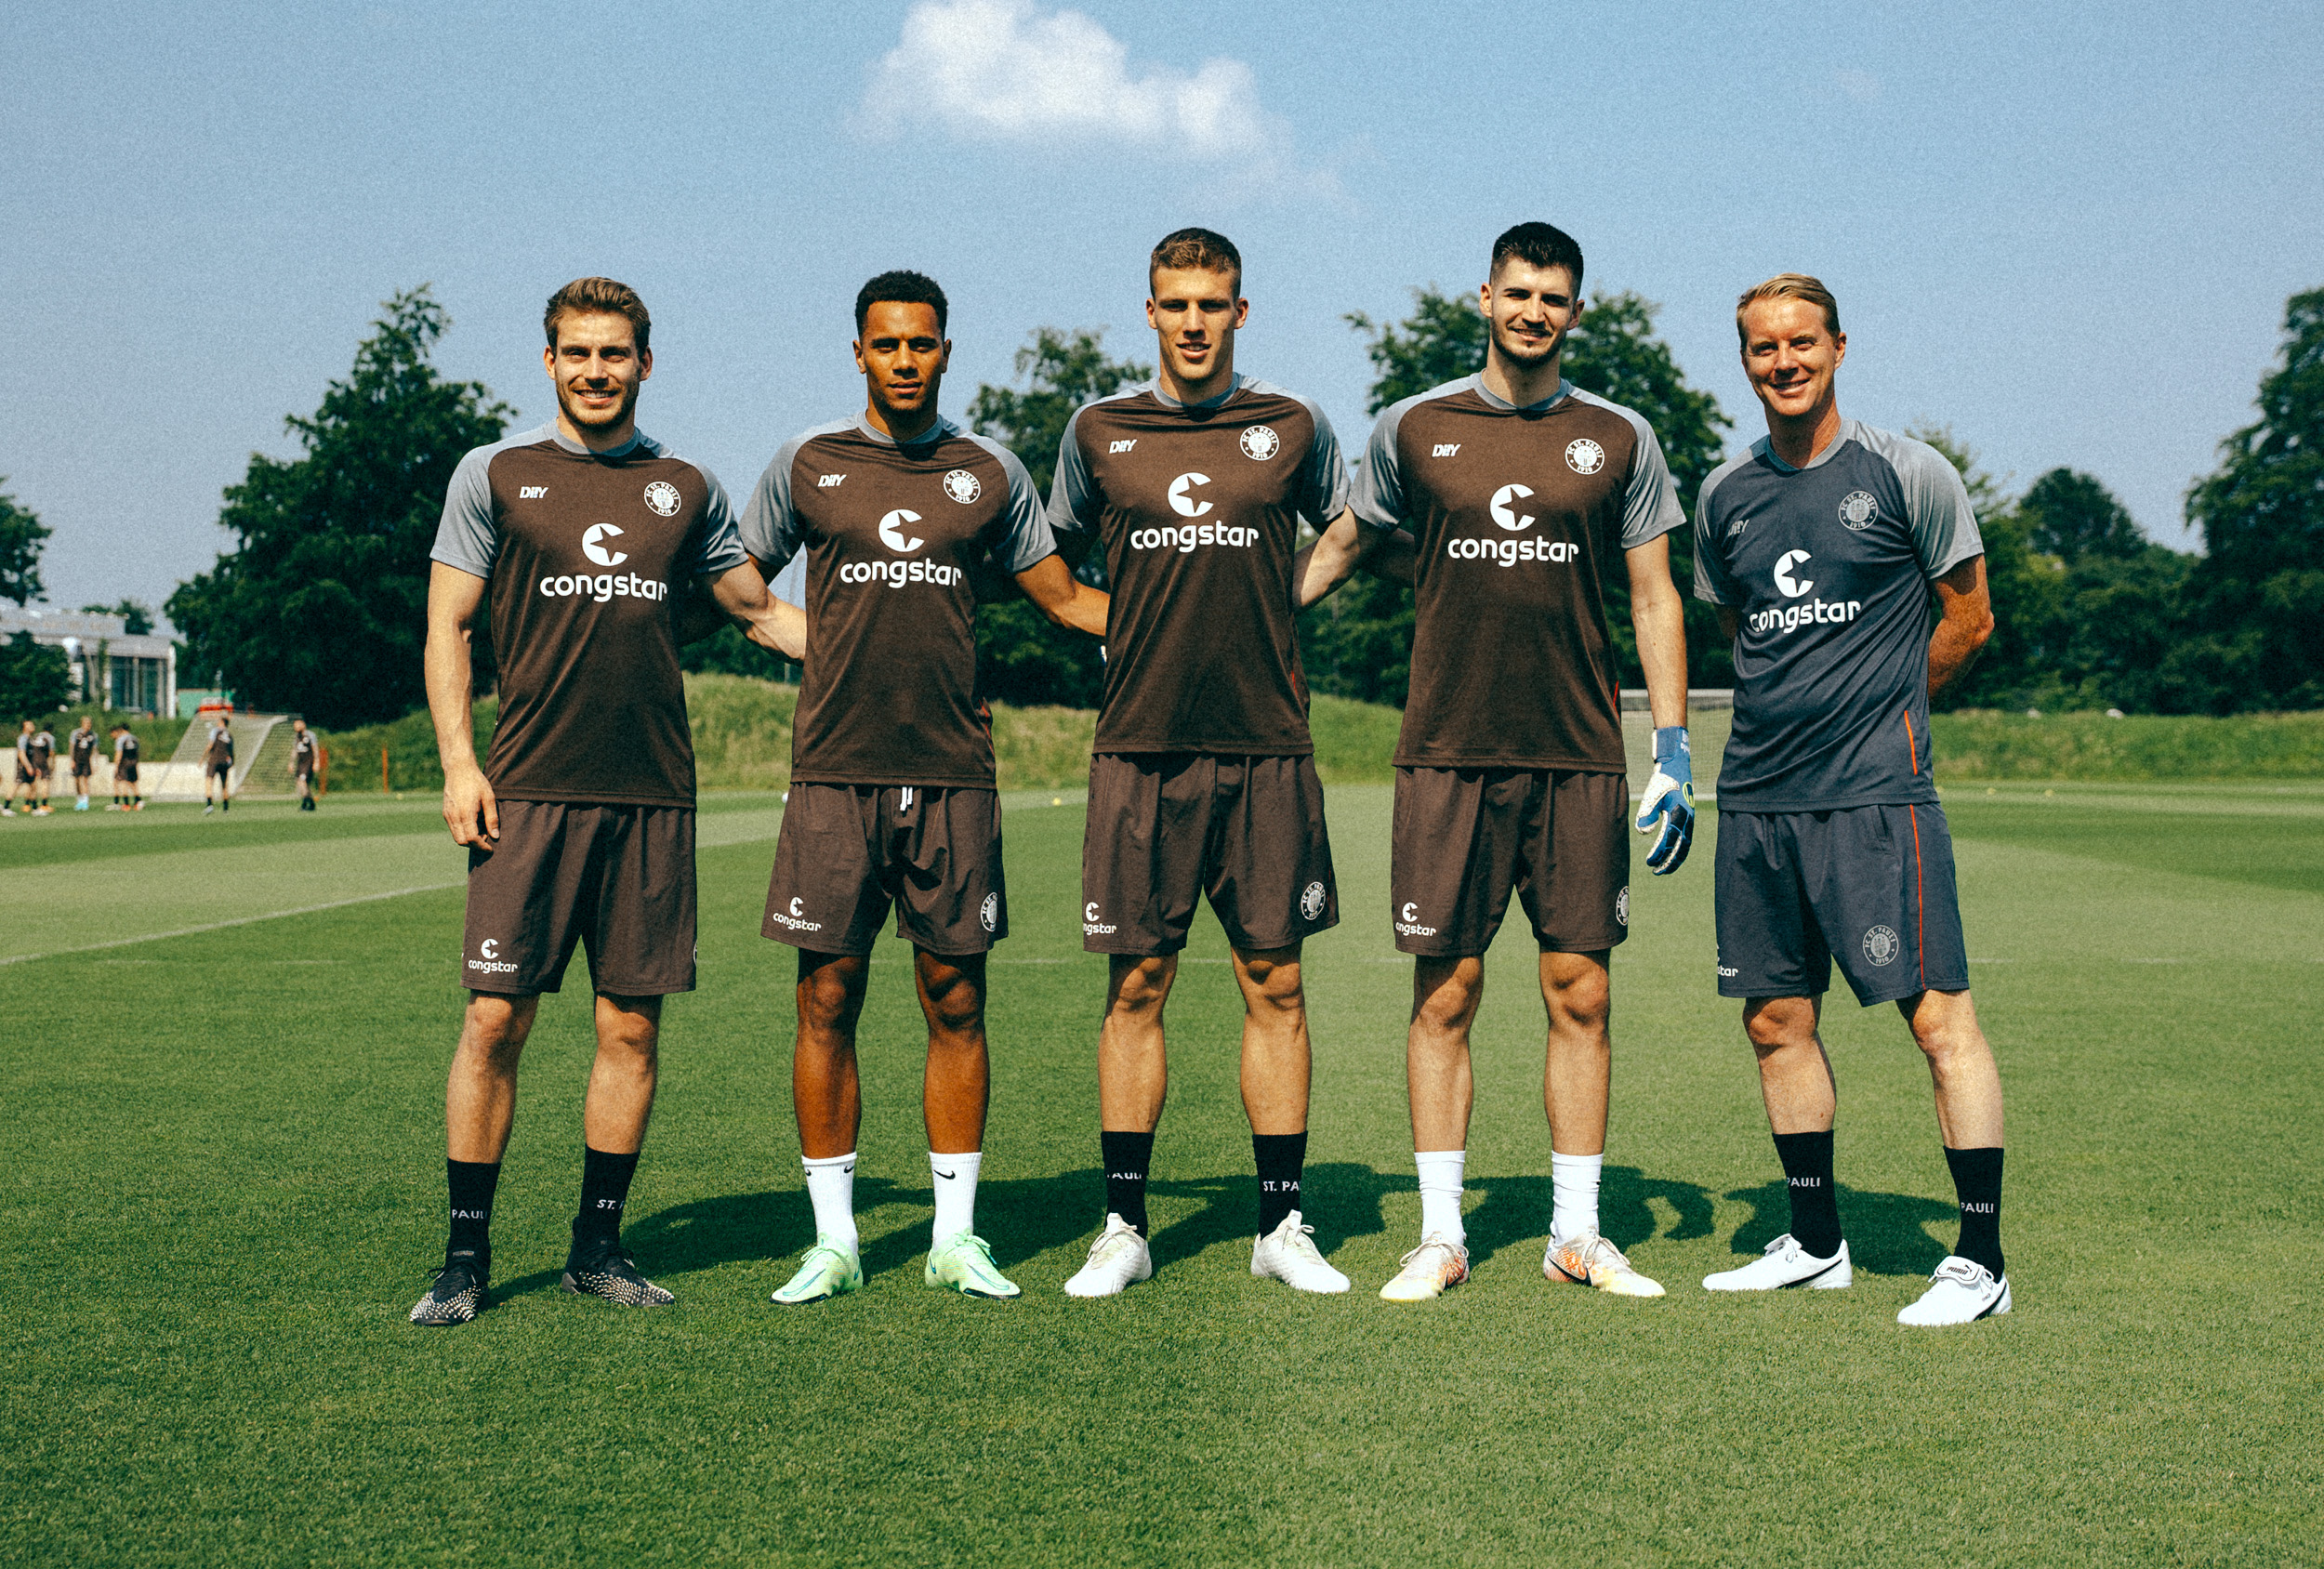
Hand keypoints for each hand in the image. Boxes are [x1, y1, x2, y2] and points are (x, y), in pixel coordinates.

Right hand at [443, 759, 498, 846]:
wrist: (458, 769)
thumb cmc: (476, 782)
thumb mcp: (489, 798)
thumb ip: (492, 818)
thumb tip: (495, 836)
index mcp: (465, 813)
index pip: (471, 838)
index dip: (481, 846)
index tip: (491, 848)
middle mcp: (453, 816)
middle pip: (462, 841)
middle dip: (475, 845)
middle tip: (487, 839)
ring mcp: (448, 815)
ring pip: (456, 837)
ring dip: (469, 840)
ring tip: (482, 831)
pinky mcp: (446, 813)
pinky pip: (453, 829)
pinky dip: (463, 833)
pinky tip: (474, 825)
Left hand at [1634, 726, 1694, 874]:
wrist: (1677, 766)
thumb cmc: (1662, 780)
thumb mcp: (1652, 794)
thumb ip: (1647, 813)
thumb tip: (1643, 833)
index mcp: (1678, 814)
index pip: (1668, 840)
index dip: (1659, 853)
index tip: (1649, 863)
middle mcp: (1687, 819)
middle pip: (1680, 848)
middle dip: (1669, 862)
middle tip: (1656, 872)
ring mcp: (1690, 819)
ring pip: (1685, 846)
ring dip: (1675, 859)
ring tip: (1663, 869)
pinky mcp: (1689, 817)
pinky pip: (1687, 839)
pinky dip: (1680, 850)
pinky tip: (1671, 854)